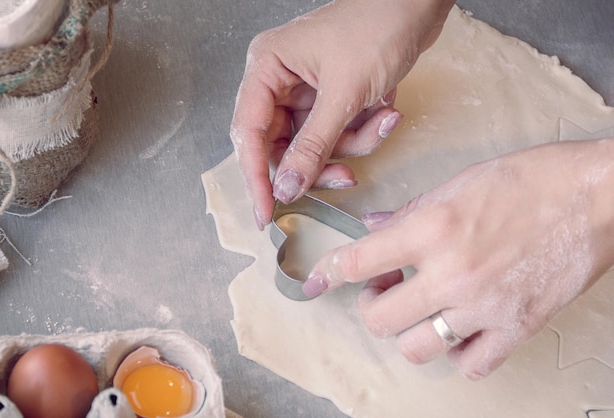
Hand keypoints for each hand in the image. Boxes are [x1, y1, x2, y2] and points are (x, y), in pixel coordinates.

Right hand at [230, 0, 454, 228]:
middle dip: (319, 163)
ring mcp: (306, 91)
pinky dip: (364, 132)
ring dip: (351, 144)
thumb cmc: (378, 26)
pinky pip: (338, 134)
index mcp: (267, 67)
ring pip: (315, 145)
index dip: (256, 178)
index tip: (264, 212)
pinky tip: (387, 112)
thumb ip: (312, 146)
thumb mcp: (344, 93)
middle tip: (342, 177)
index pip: (249, 134)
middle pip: (282, 145)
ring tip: (381, 122)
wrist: (418, 5)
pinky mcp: (331, 98)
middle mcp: (280, 81)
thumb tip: (287, 187)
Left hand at [304, 139, 613, 378]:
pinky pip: (469, 364)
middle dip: (371, 305)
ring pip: (417, 348)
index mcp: (432, 229)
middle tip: (383, 289)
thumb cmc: (531, 180)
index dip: (329, 272)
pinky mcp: (516, 328)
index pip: (359, 262)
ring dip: (408, 332)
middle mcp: (452, 273)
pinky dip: (456, 352)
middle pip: (379, 318)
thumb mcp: (459, 182)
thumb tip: (375, 229)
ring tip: (420, 310)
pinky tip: (459, 330)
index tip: (318, 280)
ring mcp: (483, 307)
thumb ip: (410, 212)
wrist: (596, 197)